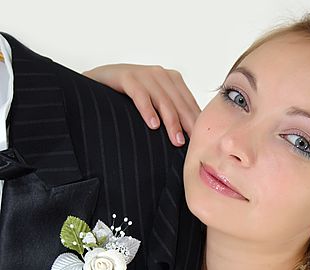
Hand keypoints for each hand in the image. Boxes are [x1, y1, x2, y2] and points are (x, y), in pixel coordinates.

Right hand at [83, 64, 200, 144]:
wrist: (96, 83)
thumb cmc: (127, 100)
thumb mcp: (154, 106)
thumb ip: (171, 116)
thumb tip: (190, 142)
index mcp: (172, 80)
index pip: (189, 104)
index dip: (196, 124)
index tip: (202, 143)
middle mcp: (160, 74)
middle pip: (179, 103)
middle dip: (188, 125)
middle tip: (193, 146)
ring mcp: (143, 73)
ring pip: (163, 99)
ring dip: (171, 121)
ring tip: (176, 140)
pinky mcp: (125, 75)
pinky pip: (140, 94)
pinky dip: (147, 109)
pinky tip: (152, 124)